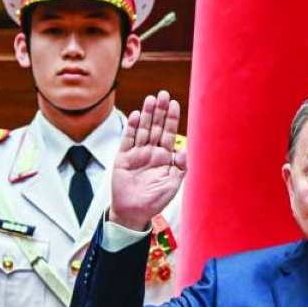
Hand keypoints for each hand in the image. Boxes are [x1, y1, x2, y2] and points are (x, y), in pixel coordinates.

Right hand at [110, 90, 186, 230]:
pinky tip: (138, 116)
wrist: (133, 212)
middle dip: (160, 111)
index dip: (172, 118)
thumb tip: (184, 150)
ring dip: (147, 115)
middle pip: (157, 127)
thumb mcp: (172, 185)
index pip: (170, 133)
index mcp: (165, 157)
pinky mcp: (123, 157)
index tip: (175, 104)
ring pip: (143, 129)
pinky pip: (128, 139)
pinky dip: (133, 128)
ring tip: (151, 99)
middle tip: (163, 94)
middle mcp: (152, 152)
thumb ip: (180, 167)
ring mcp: (137, 153)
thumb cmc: (155, 200)